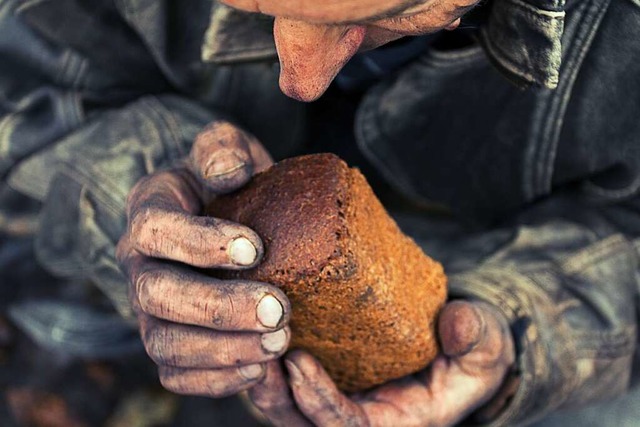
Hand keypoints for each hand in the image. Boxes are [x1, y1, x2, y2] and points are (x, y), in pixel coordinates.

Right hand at [116, 121, 291, 396]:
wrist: (228, 217)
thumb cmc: (230, 182)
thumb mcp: (226, 149)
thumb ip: (223, 149)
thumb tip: (230, 173)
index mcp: (150, 211)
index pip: (155, 230)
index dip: (199, 243)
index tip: (256, 249)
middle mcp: (140, 265)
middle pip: (158, 295)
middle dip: (220, 308)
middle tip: (280, 309)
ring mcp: (149, 310)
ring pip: (165, 343)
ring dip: (223, 350)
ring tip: (278, 342)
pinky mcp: (168, 342)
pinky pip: (175, 375)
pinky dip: (214, 380)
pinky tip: (258, 370)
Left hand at [248, 300, 515, 425]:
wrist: (456, 344)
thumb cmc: (470, 352)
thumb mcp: (485, 347)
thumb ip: (476, 339)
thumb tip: (456, 321)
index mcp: (393, 424)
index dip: (320, 402)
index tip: (299, 362)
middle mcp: (358, 418)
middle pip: (301, 423)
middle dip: (275, 395)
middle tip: (256, 353)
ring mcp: (337, 399)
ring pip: (284, 406)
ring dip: (261, 380)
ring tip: (245, 340)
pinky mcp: (326, 375)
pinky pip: (285, 380)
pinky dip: (266, 363)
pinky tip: (252, 327)